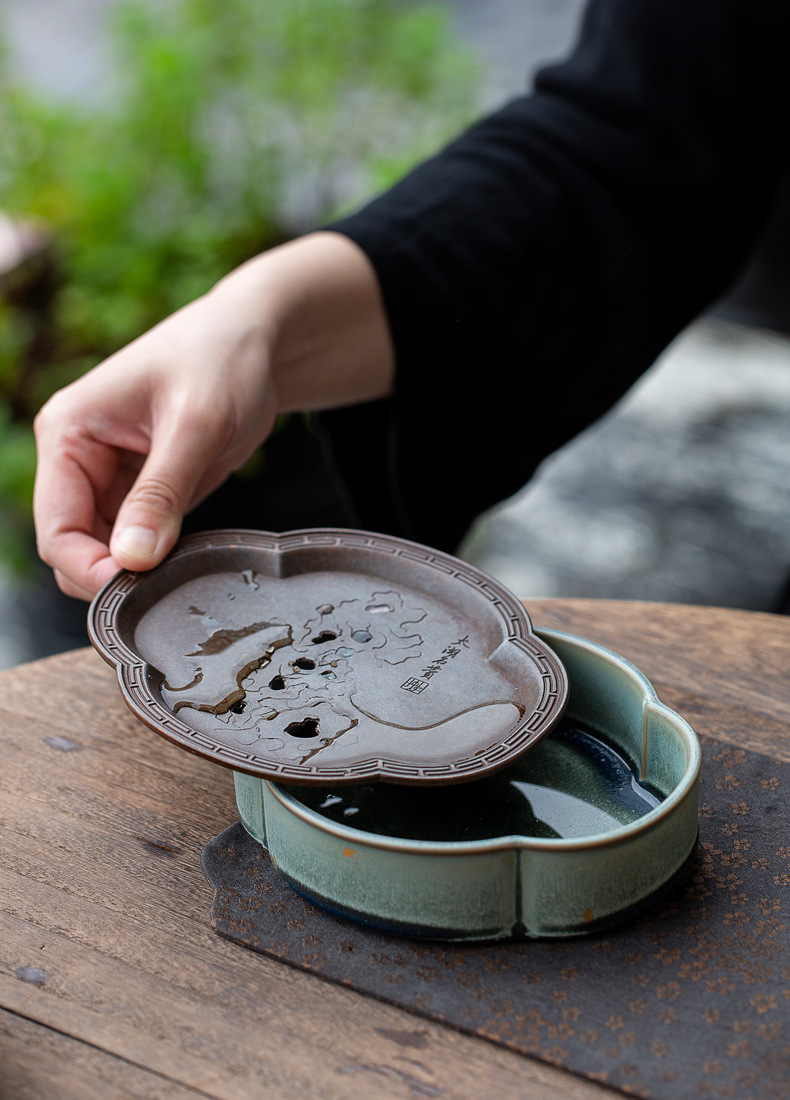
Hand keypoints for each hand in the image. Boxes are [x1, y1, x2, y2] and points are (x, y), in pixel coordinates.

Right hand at [33, 233, 393, 598]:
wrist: (255, 341)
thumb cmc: (222, 360)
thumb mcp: (197, 426)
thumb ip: (162, 493)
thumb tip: (131, 560)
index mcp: (68, 432)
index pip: (56, 527)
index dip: (88, 569)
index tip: (136, 593)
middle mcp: (77, 457)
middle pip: (73, 546)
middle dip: (111, 576)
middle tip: (164, 591)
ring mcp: (108, 476)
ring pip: (103, 550)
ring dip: (135, 571)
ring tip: (180, 572)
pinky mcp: (141, 489)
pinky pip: (135, 541)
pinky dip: (155, 560)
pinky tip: (184, 560)